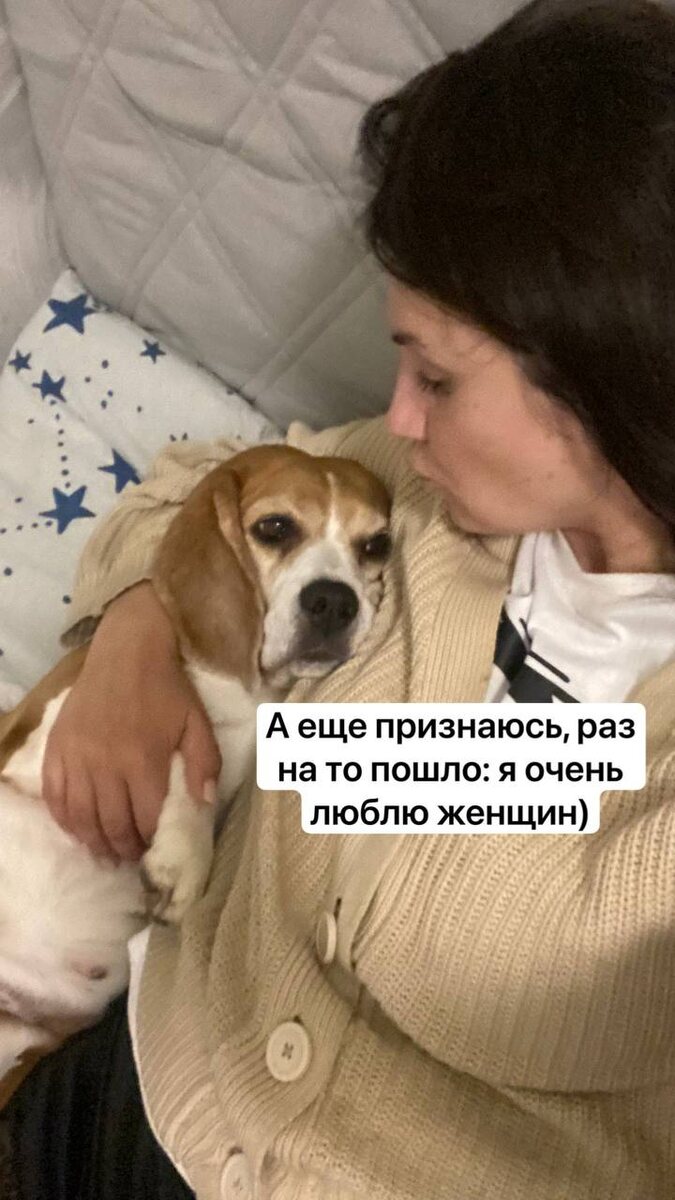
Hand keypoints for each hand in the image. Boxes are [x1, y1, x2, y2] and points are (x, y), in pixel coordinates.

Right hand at [42, 582, 221, 860]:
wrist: (127, 649)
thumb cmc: (167, 687)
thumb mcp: (197, 722)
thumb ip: (205, 764)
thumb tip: (204, 805)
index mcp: (144, 760)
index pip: (146, 819)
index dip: (153, 843)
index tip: (158, 853)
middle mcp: (106, 764)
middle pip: (113, 825)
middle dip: (125, 850)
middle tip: (134, 859)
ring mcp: (77, 758)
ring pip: (81, 818)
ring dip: (95, 843)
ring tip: (108, 854)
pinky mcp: (56, 749)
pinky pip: (55, 797)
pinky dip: (65, 821)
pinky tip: (79, 830)